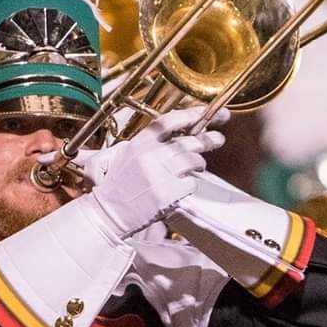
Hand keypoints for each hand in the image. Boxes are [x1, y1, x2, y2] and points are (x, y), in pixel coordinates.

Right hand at [74, 108, 227, 240]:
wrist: (108, 214)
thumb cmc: (114, 187)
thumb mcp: (121, 156)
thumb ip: (145, 144)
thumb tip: (172, 135)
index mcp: (139, 143)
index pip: (171, 120)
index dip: (192, 114)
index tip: (207, 112)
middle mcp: (151, 154)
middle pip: (189, 141)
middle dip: (208, 139)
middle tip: (218, 139)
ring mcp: (161, 173)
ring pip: (194, 160)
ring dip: (200, 164)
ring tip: (199, 166)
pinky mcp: (169, 192)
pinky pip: (191, 183)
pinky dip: (190, 185)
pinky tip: (182, 188)